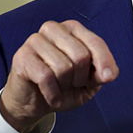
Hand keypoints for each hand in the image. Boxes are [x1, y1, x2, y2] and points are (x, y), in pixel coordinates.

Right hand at [0, 20, 117, 132]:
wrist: (33, 102)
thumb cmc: (61, 86)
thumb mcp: (88, 83)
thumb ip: (100, 74)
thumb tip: (109, 74)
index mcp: (72, 29)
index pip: (95, 42)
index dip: (105, 62)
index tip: (108, 78)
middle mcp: (53, 29)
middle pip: (80, 56)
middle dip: (80, 78)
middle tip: (72, 84)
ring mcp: (35, 40)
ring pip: (63, 67)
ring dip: (64, 87)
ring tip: (58, 88)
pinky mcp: (22, 56)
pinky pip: (46, 77)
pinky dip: (53, 94)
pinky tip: (51, 96)